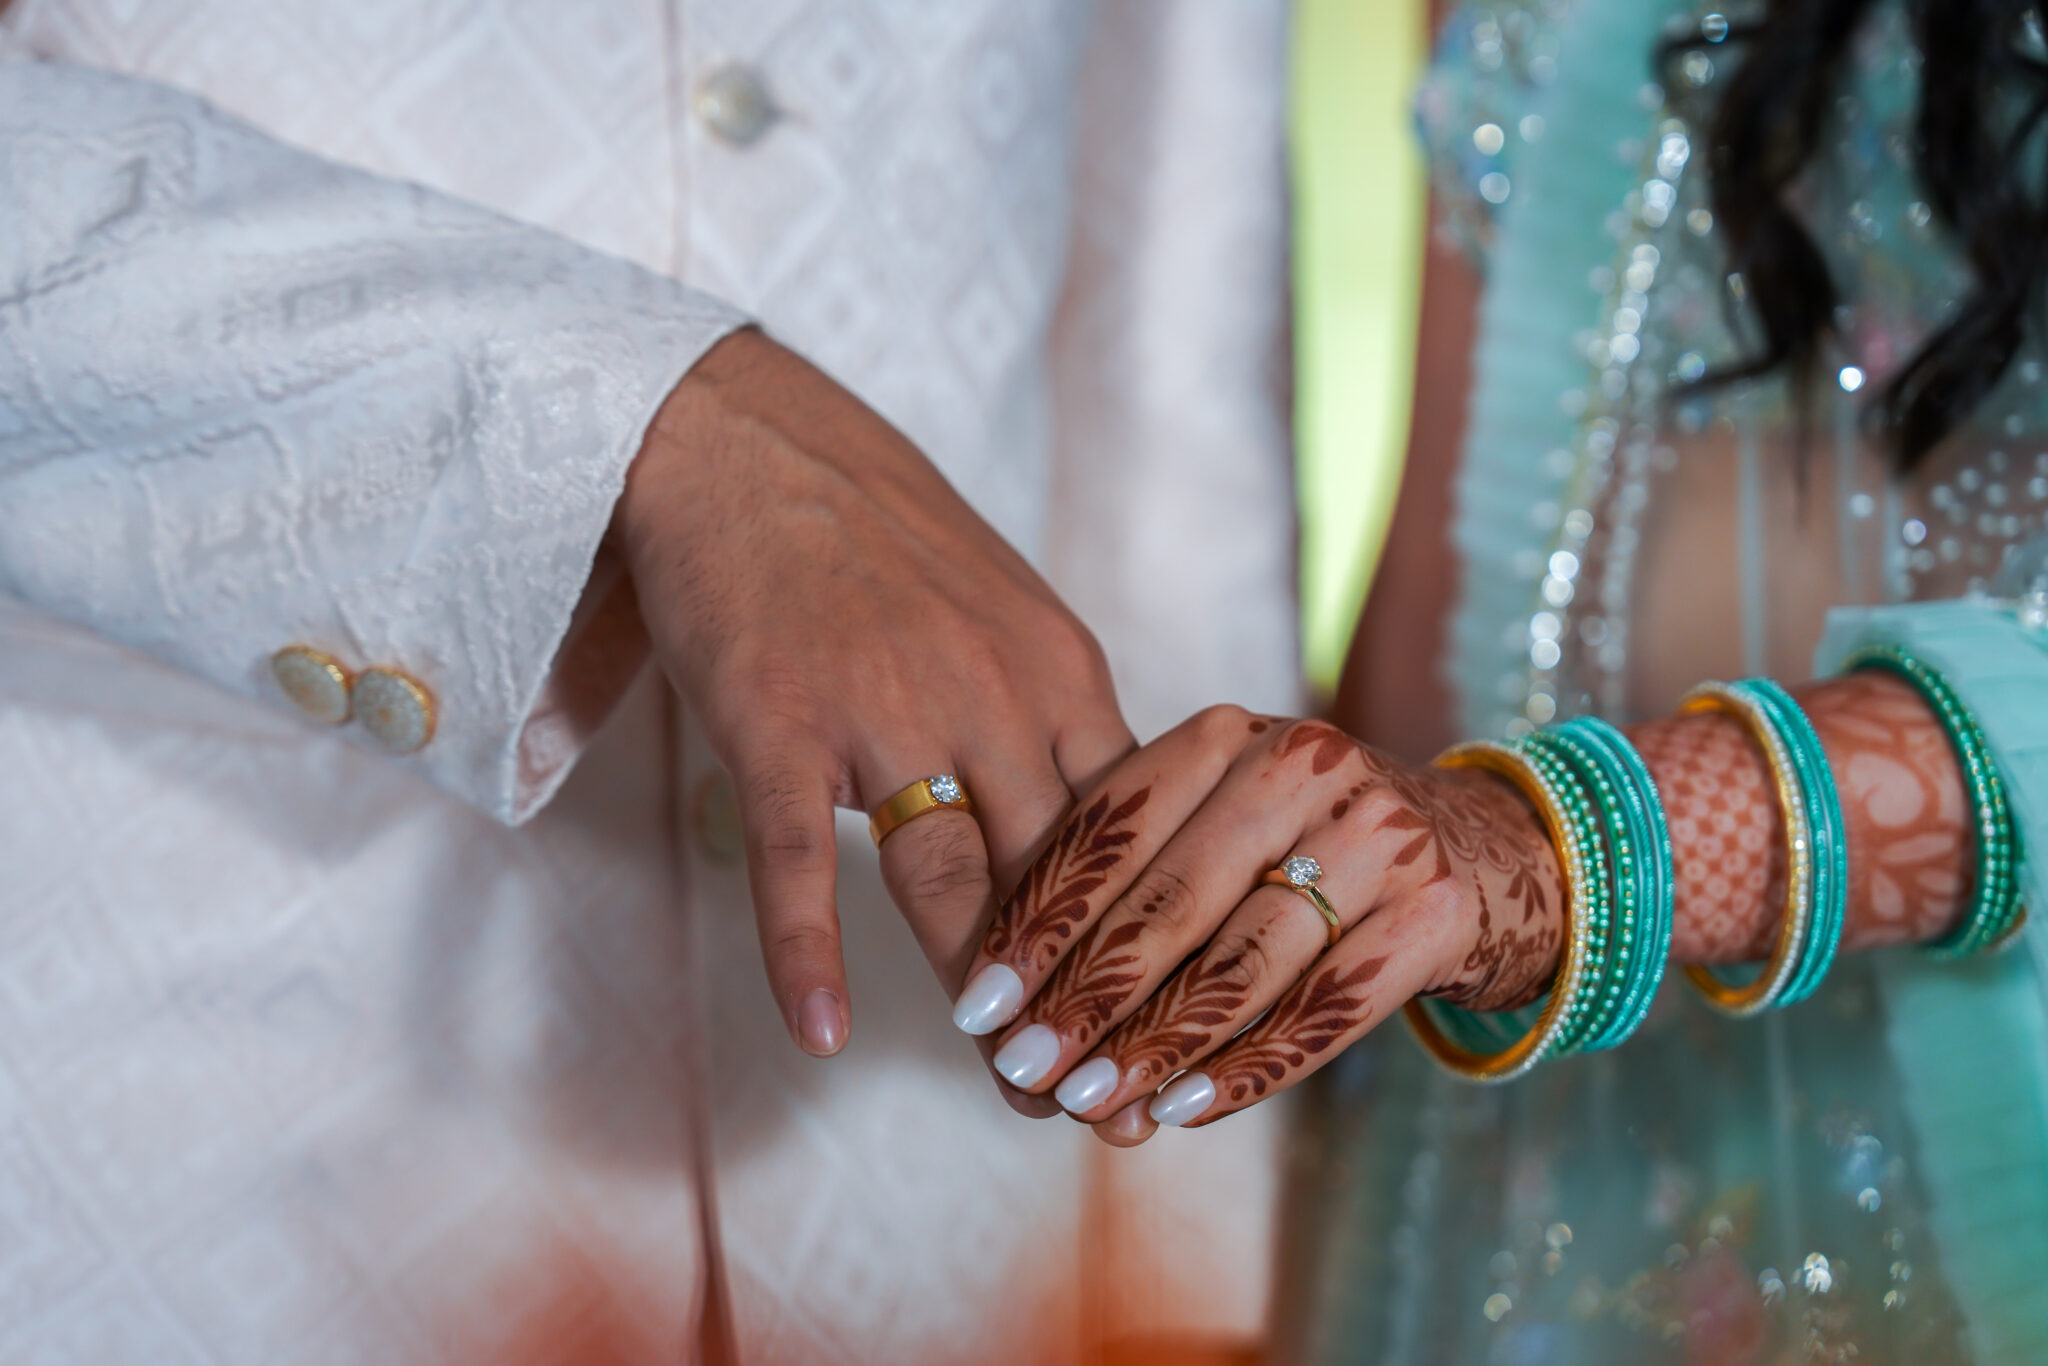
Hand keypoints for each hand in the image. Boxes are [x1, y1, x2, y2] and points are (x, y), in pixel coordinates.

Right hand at [614, 329, 1132, 1075]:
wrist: (744, 435)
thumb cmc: (875, 526)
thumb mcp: (1002, 604)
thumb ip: (1047, 709)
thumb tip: (1094, 810)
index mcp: (1059, 669)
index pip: (1130, 835)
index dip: (1151, 941)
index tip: (1172, 1025)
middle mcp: (993, 694)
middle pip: (1060, 880)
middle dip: (1090, 999)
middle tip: (1114, 1100)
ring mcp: (885, 709)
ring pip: (953, 883)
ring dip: (988, 1000)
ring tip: (1017, 1092)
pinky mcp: (779, 720)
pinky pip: (804, 859)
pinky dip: (811, 952)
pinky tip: (825, 1033)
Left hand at [949, 707, 1564, 1138]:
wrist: (1488, 851)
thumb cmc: (1309, 847)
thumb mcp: (1224, 823)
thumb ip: (1136, 883)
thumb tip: (1020, 1006)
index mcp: (1231, 734)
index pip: (1111, 828)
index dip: (1039, 920)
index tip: (980, 1001)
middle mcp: (1306, 768)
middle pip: (1171, 900)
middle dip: (1086, 996)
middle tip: (1022, 1068)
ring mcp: (1377, 837)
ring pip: (1243, 960)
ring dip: (1158, 1044)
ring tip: (1091, 1103)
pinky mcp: (1435, 911)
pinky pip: (1325, 1006)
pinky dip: (1251, 1065)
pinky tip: (1187, 1108)